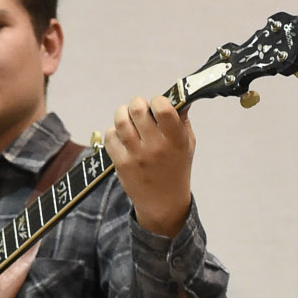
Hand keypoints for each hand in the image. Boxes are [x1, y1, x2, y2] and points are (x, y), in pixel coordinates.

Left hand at [104, 93, 195, 236]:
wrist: (163, 202)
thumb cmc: (176, 167)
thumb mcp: (187, 144)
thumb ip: (182, 120)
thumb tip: (177, 96)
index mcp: (176, 140)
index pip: (163, 108)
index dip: (157, 100)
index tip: (157, 104)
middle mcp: (156, 147)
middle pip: (138, 111)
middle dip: (137, 104)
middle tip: (139, 108)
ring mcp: (137, 156)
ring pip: (121, 121)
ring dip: (122, 113)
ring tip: (127, 116)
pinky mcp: (121, 164)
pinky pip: (110, 137)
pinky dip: (114, 131)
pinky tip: (121, 135)